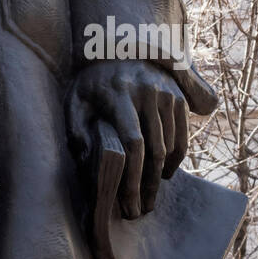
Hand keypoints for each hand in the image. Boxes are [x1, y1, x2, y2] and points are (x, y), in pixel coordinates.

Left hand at [65, 61, 188, 218]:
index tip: (128, 202)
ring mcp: (165, 93)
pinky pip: (182, 136)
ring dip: (162, 177)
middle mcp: (146, 92)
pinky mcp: (177, 97)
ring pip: (170, 146)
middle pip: (154, 150)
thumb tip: (84, 161)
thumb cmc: (90, 82)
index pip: (133, 143)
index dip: (133, 177)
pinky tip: (164, 174)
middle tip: (141, 210)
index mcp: (119, 94)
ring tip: (150, 197)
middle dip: (148, 185)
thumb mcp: (75, 99)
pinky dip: (176, 159)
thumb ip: (76, 128)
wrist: (118, 49)